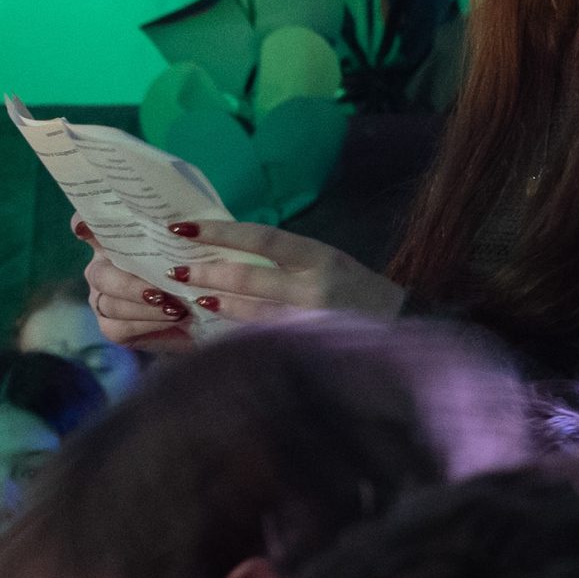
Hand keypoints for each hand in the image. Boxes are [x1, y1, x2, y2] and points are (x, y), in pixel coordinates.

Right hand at [77, 223, 198, 355]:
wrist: (204, 310)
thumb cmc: (194, 266)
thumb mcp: (191, 244)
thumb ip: (179, 232)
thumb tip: (181, 226)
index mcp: (115, 239)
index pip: (90, 225)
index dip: (82, 224)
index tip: (84, 229)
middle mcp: (102, 267)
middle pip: (99, 274)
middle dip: (129, 285)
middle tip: (158, 293)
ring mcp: (102, 298)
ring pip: (109, 304)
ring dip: (143, 307)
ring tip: (174, 308)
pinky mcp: (111, 326)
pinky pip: (118, 328)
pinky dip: (147, 324)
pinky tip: (170, 319)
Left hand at [156, 218, 405, 327]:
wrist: (403, 328)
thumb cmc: (356, 291)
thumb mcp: (327, 263)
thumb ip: (285, 261)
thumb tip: (227, 255)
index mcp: (319, 256)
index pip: (261, 237)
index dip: (221, 232)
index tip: (184, 227)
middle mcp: (315, 287)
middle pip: (250, 276)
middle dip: (208, 273)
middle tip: (175, 271)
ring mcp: (311, 322)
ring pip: (251, 314)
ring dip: (217, 306)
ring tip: (189, 300)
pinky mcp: (309, 349)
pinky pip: (263, 341)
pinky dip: (235, 338)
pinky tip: (212, 336)